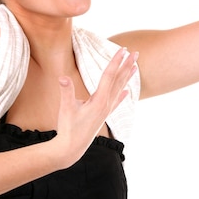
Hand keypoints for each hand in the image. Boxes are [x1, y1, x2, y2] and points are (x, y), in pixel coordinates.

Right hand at [53, 47, 137, 167]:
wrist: (71, 149)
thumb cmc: (68, 128)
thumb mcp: (66, 109)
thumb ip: (66, 92)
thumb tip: (62, 77)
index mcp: (99, 100)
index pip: (109, 76)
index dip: (115, 61)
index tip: (122, 50)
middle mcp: (106, 104)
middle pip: (118, 80)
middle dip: (127, 65)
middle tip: (135, 52)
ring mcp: (106, 110)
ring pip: (119, 89)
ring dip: (127, 77)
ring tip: (135, 66)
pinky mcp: (103, 116)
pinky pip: (116, 102)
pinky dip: (123, 95)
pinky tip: (128, 92)